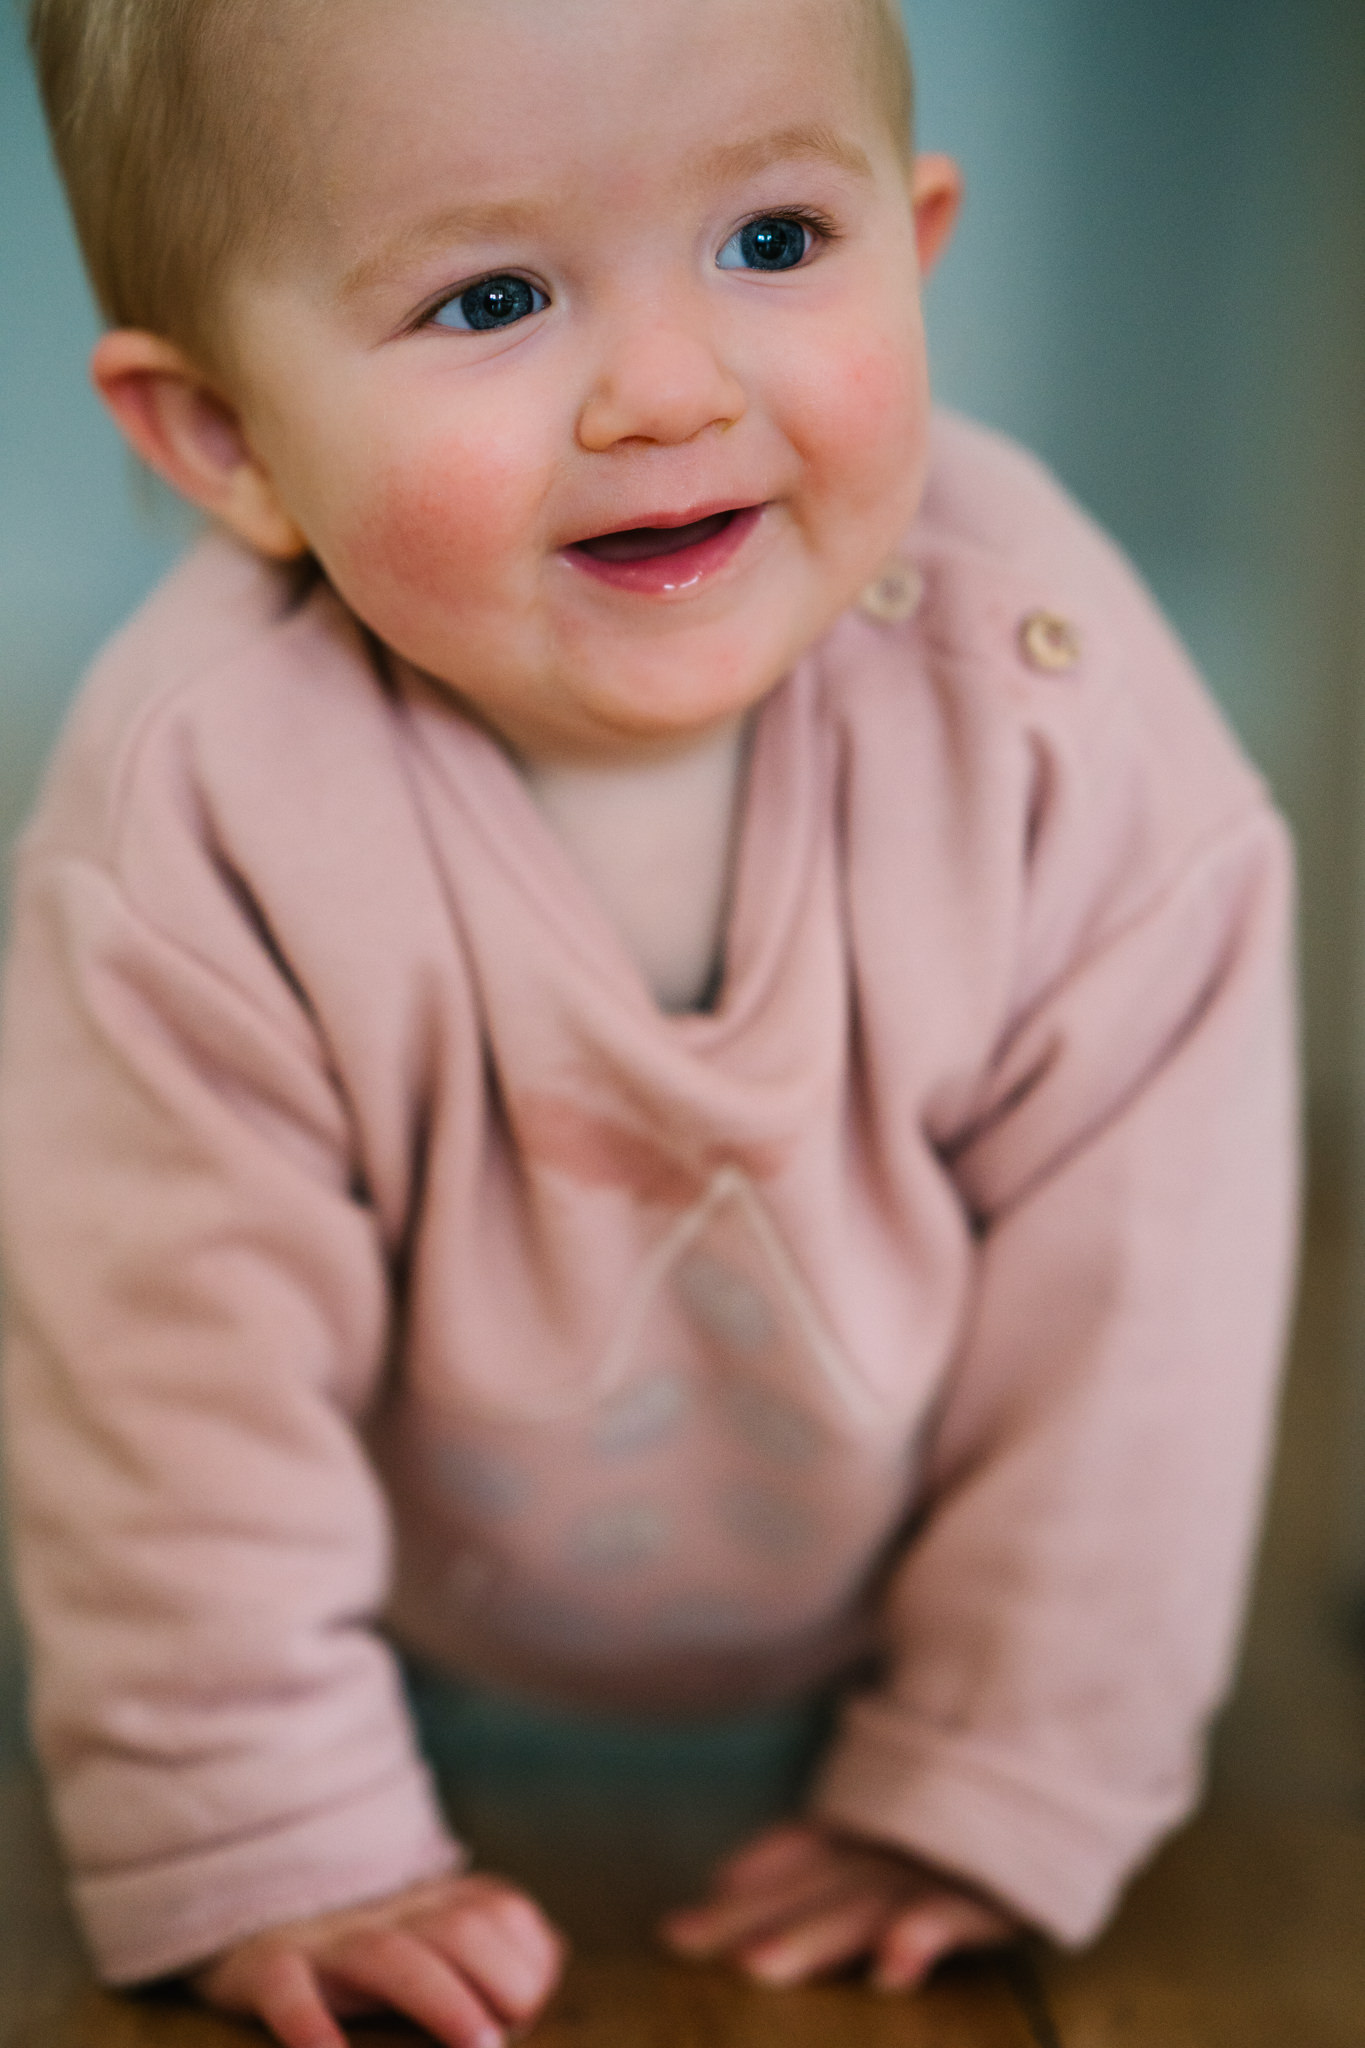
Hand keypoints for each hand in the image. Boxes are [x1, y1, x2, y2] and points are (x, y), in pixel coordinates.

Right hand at [191, 1870, 565, 2047]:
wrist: (244, 1914)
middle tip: (502, 2044)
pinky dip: (311, 2025)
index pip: (499, 1912)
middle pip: (460, 1927)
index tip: (526, 2015)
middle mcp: (385, 1913)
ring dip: (443, 2001)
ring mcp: (327, 1939)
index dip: (527, 1965)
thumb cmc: (360, 1956)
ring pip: (391, 1953)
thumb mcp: (429, 1939)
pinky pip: (288, 1988)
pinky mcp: (266, 1968)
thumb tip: (550, 1962)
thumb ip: (496, 1942)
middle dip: (499, 1981)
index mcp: (430, 1902)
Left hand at [658, 1820, 1017, 1990]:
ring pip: (867, 1903)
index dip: (738, 1890)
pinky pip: (955, 1912)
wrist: (1059, 1761)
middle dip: (753, 1921)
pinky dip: (922, 1935)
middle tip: (690, 1948)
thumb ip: (810, 1846)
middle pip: (812, 1889)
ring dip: (817, 1934)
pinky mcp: (996, 1889)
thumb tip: (725, 1881)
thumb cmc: (956, 1809)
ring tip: (763, 1966)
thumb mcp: (880, 1823)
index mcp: (865, 1832)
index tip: (675, 1928)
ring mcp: (939, 1865)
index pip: (795, 1859)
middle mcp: (891, 1846)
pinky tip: (892, 1968)